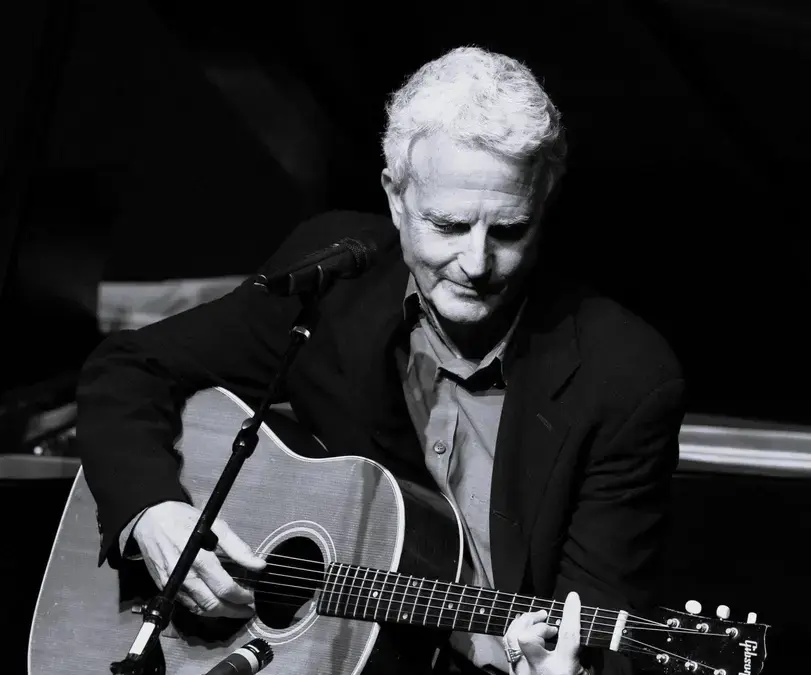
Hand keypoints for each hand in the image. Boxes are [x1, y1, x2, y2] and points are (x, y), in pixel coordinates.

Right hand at [133, 501, 265, 617]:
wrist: (151, 519)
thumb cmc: (185, 520)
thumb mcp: (216, 525)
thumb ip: (238, 548)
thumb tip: (259, 565)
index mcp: (199, 559)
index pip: (224, 588)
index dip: (242, 596)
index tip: (253, 597)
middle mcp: (184, 577)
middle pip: (212, 605)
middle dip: (233, 611)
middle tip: (247, 610)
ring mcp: (173, 585)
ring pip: (199, 609)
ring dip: (220, 613)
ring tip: (235, 609)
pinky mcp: (164, 588)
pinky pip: (187, 605)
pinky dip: (203, 608)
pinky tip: (215, 604)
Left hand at [503, 591, 584, 674]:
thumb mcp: (588, 673)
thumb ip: (589, 653)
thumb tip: (586, 627)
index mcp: (563, 669)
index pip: (567, 636)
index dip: (570, 614)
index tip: (573, 598)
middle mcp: (538, 670)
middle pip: (527, 638)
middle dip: (536, 622)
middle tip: (546, 618)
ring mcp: (521, 671)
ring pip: (511, 638)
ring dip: (523, 622)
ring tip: (536, 619)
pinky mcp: (512, 672)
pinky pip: (507, 644)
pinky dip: (515, 630)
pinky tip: (524, 627)